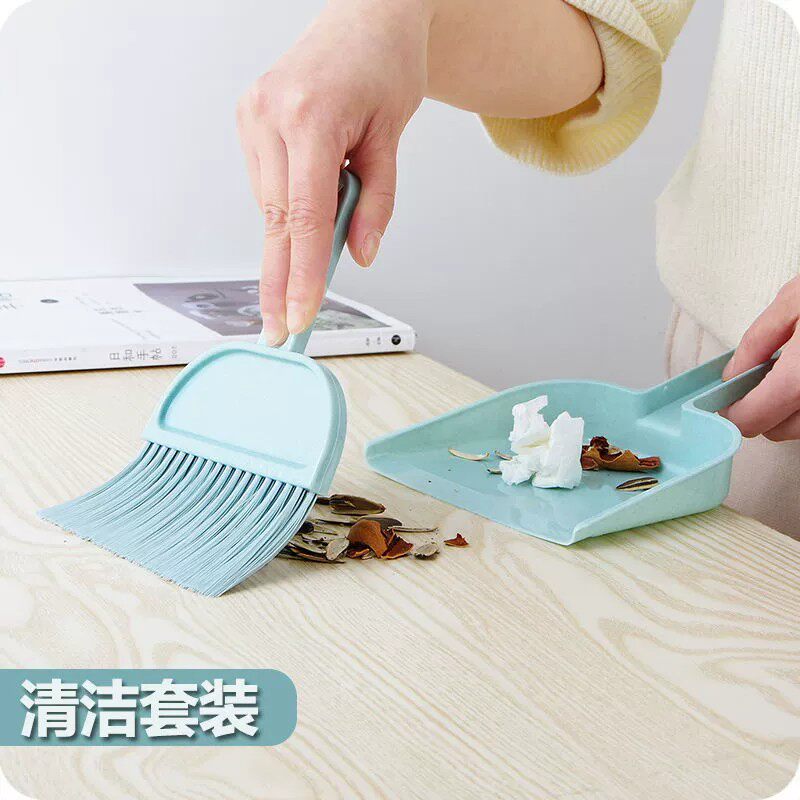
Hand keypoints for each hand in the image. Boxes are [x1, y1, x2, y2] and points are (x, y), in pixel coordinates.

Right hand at [236, 0, 429, 343]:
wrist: (365, 18)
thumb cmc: (384, 67)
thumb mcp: (391, 137)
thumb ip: (376, 201)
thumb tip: (359, 253)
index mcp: (311, 118)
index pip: (305, 217)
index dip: (301, 274)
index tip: (299, 314)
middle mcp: (270, 116)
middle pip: (277, 221)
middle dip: (280, 280)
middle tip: (280, 327)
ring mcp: (253, 116)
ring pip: (271, 207)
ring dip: (295, 236)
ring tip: (331, 220)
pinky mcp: (247, 120)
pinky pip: (267, 186)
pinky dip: (289, 207)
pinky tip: (311, 194)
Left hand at [722, 276, 799, 439]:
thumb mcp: (792, 302)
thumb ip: (756, 344)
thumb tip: (733, 376)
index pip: (755, 419)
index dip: (736, 411)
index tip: (731, 398)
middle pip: (782, 430)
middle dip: (765, 411)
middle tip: (765, 378)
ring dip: (793, 409)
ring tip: (798, 369)